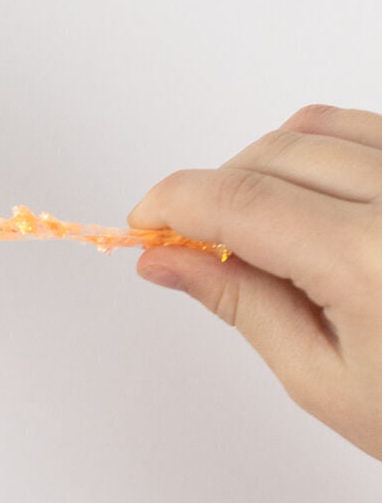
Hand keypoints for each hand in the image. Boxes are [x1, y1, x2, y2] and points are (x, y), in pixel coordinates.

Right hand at [128, 104, 381, 460]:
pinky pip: (362, 126)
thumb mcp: (323, 376)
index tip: (145, 222)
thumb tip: (164, 261)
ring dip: (261, 168)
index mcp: (373, 262)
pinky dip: (314, 152)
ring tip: (261, 229)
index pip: (240, 201)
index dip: (174, 203)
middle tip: (197, 245)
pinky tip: (310, 201)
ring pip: (312, 129)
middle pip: (270, 155)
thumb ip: (238, 301)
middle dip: (212, 192)